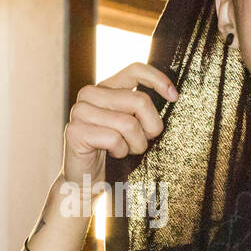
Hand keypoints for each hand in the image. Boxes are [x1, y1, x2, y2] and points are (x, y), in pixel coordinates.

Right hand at [62, 63, 177, 184]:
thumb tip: (172, 95)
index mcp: (105, 87)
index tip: (174, 97)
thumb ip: (141, 107)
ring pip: (129, 123)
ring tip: (126, 150)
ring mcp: (80, 111)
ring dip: (135, 144)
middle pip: (140, 101)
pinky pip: (114, 139)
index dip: (158, 80)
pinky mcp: (75, 131)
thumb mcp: (132, 124)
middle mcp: (90, 94)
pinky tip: (111, 154)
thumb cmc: (114, 152)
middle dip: (150, 127)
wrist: (86, 180)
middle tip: (142, 142)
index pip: (135, 70)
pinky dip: (120, 151)